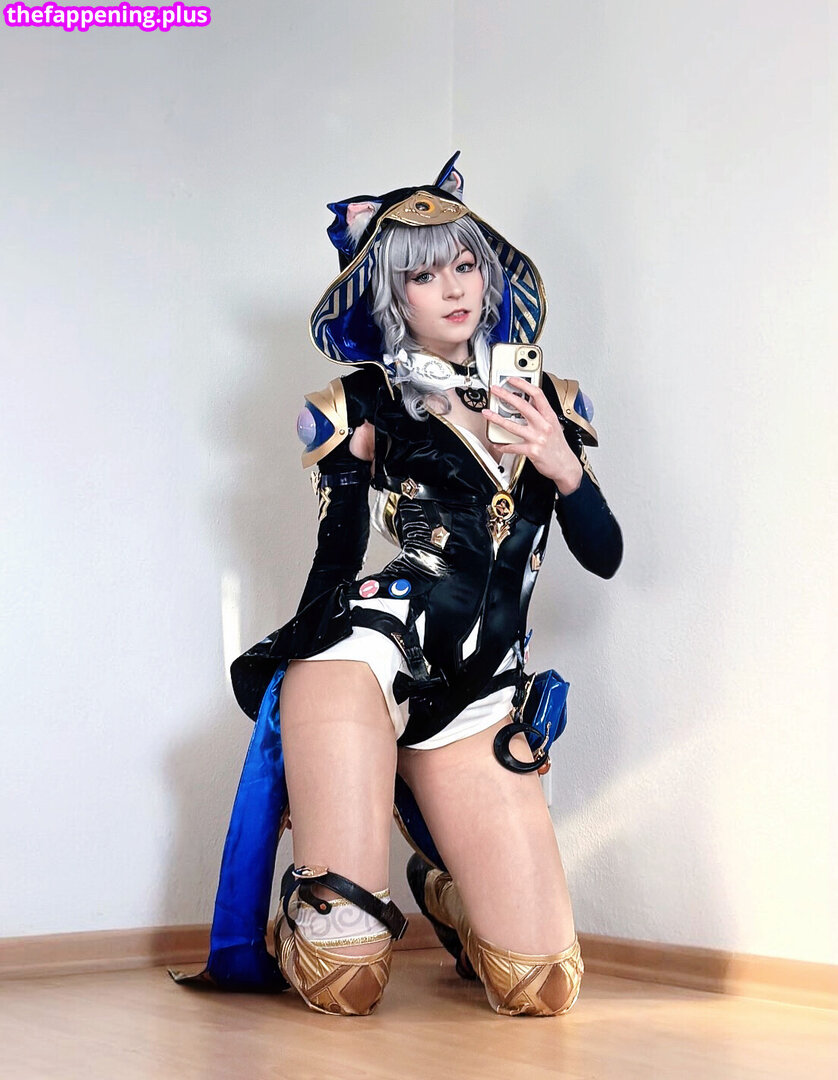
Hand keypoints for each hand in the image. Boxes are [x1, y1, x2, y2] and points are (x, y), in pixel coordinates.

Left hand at [482, 377, 582, 494]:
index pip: (537, 394)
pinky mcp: (532, 451)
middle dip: (506, 395)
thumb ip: (541, 414)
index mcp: (550, 416)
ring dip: (496, 418)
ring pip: (512, 425)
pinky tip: (496, 443)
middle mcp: (544, 425)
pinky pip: (512, 446)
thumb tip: (528, 402)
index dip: (523, 384)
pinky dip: (502, 445)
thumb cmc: (558, 447)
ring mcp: (537, 438)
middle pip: (522, 405)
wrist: (566, 466)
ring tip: (487, 413)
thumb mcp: (554, 425)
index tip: (512, 380)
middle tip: (496, 390)